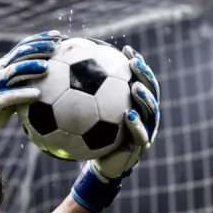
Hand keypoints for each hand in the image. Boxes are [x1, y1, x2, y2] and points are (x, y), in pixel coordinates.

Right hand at [0, 31, 62, 148]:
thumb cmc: (9, 99)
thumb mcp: (20, 84)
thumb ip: (35, 75)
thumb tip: (64, 69)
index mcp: (7, 64)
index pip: (23, 46)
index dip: (40, 39)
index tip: (58, 36)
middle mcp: (0, 71)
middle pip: (18, 54)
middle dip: (37, 48)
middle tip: (54, 47)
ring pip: (12, 72)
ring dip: (29, 67)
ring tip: (46, 67)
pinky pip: (8, 97)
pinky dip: (22, 94)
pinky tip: (37, 94)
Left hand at [90, 46, 160, 178]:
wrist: (101, 163)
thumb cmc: (94, 137)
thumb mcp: (87, 115)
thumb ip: (81, 97)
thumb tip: (62, 73)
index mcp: (136, 104)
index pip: (140, 79)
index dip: (137, 64)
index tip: (125, 49)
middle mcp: (145, 114)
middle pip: (150, 90)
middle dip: (144, 75)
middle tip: (133, 63)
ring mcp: (146, 129)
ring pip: (151, 110)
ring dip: (145, 97)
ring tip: (135, 87)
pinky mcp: (141, 146)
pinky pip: (141, 133)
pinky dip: (136, 124)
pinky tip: (128, 115)